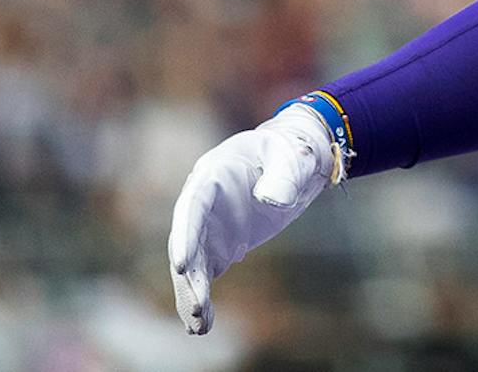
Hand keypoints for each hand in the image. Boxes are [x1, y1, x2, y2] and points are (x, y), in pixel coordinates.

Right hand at [168, 103, 337, 333]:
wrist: (295, 162)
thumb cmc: (292, 152)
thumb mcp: (293, 157)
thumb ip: (283, 176)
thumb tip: (270, 200)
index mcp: (214, 174)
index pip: (192, 206)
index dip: (185, 235)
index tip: (182, 264)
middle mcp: (203, 204)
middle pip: (188, 241)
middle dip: (189, 276)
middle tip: (197, 306)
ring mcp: (209, 226)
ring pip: (192, 265)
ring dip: (192, 294)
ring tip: (198, 326)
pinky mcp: (219, 245)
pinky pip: (206, 274)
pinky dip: (203, 298)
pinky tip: (203, 324)